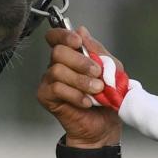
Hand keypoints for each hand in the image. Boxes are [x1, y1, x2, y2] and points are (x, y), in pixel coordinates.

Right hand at [35, 24, 122, 148]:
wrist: (104, 126)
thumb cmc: (107, 98)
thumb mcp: (111, 68)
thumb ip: (97, 50)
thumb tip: (82, 31)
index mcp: (71, 55)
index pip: (56, 37)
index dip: (64, 35)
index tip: (78, 42)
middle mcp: (57, 65)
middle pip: (57, 52)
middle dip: (80, 61)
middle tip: (97, 73)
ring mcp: (49, 81)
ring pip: (57, 71)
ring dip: (81, 81)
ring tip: (96, 90)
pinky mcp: (46, 97)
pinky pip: (56, 89)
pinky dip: (75, 95)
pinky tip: (86, 101)